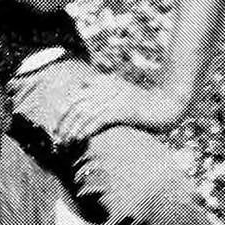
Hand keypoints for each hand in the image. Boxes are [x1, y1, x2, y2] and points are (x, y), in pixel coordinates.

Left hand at [53, 69, 178, 144]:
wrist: (168, 105)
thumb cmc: (145, 105)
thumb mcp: (121, 93)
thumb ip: (103, 92)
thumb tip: (83, 95)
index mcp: (105, 81)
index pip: (76, 94)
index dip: (63, 111)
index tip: (56, 127)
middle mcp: (108, 86)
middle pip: (77, 104)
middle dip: (63, 122)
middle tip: (57, 138)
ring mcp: (115, 97)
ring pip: (85, 114)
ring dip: (73, 130)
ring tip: (65, 143)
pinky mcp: (122, 109)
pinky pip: (98, 120)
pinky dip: (86, 130)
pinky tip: (80, 140)